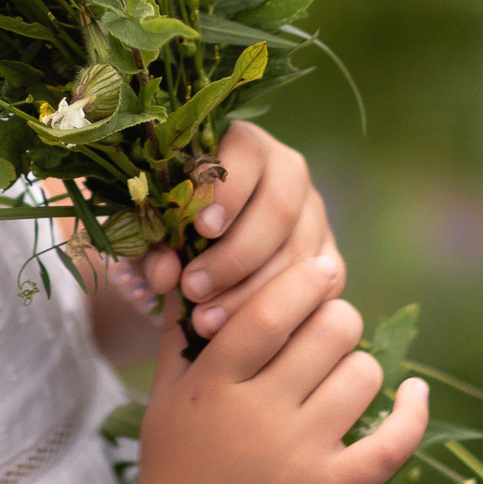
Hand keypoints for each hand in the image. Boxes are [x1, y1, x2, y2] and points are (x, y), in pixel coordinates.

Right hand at [130, 253, 427, 483]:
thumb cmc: (176, 465)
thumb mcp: (166, 397)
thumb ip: (179, 333)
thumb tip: (189, 270)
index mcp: (216, 383)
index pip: (272, 309)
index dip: (305, 279)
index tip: (319, 268)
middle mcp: (261, 414)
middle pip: (331, 330)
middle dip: (335, 318)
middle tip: (325, 329)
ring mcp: (300, 454)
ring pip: (364, 373)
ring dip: (358, 365)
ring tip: (340, 374)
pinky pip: (393, 442)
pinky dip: (412, 411)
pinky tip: (414, 392)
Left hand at [140, 121, 340, 343]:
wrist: (200, 262)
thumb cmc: (172, 233)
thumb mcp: (154, 233)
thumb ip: (153, 246)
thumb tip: (165, 273)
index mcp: (245, 146)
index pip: (248, 152)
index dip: (227, 190)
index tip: (201, 229)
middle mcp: (290, 175)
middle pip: (279, 208)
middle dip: (234, 255)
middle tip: (193, 288)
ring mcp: (316, 218)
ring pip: (299, 254)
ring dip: (251, 294)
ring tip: (204, 322)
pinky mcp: (329, 262)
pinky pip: (318, 290)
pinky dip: (281, 317)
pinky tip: (244, 337)